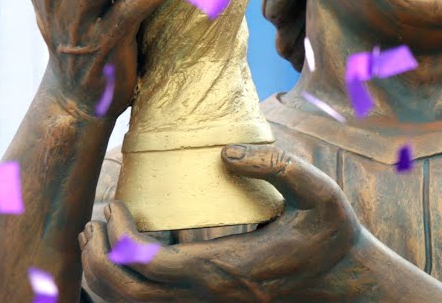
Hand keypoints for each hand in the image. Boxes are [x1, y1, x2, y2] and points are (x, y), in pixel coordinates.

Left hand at [79, 144, 373, 302]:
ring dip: (105, 277)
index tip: (116, 204)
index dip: (120, 236)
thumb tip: (225, 152)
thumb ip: (278, 167)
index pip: (149, 265)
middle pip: (128, 295)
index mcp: (228, 268)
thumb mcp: (319, 193)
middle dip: (98, 260)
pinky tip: (125, 258)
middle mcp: (211, 296)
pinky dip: (124, 289)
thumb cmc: (332, 234)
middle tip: (95, 222)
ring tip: (98, 239)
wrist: (346, 281)